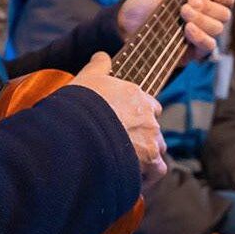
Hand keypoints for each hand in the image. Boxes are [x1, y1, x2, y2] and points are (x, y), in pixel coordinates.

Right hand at [69, 52, 165, 180]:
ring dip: (146, 156)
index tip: (125, 122)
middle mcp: (149, 117)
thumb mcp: (87, 78)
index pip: (149, 105)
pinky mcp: (150, 163)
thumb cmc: (80, 105)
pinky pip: (157, 171)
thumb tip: (102, 55)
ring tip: (126, 164)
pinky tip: (132, 179)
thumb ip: (98, 66)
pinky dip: (147, 176)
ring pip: (157, 149)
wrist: (77, 133)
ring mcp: (151, 140)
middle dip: (142, 136)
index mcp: (137, 96)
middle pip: (153, 128)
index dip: (138, 114)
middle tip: (123, 145)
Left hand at [118, 0, 234, 59]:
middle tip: (188, 3)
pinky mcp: (193, 51)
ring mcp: (200, 34)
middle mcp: (204, 16)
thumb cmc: (145, 2)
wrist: (126, 27)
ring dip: (203, 21)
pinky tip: (187, 30)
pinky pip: (209, 46)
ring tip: (183, 13)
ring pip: (218, 29)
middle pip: (224, 14)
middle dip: (209, 8)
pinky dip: (201, 37)